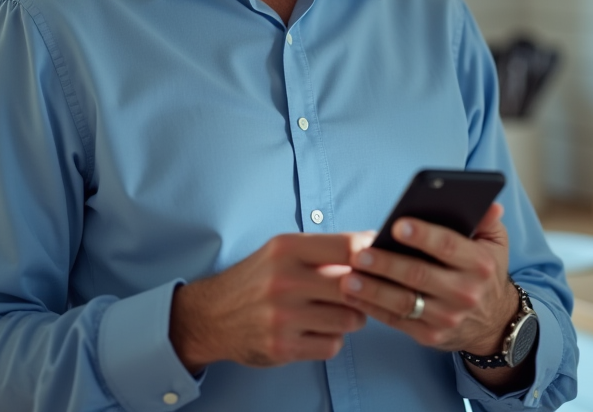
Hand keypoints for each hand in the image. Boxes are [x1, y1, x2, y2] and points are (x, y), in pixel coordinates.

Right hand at [169, 233, 367, 372]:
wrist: (211, 315)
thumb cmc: (257, 279)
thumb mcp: (282, 251)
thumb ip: (324, 250)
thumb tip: (374, 245)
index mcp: (287, 249)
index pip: (348, 246)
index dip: (372, 253)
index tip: (381, 259)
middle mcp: (284, 281)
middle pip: (354, 286)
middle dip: (363, 291)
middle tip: (360, 291)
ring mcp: (283, 317)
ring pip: (349, 319)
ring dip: (350, 317)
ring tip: (335, 311)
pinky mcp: (282, 347)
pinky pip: (332, 345)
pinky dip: (331, 339)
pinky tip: (316, 329)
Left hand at [339, 203, 517, 354]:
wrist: (493, 322)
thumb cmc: (484, 273)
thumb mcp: (494, 244)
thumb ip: (486, 220)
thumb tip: (488, 202)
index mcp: (479, 265)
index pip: (449, 246)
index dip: (423, 235)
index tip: (397, 225)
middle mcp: (465, 293)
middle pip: (419, 275)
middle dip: (387, 263)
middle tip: (359, 253)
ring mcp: (447, 318)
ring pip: (403, 302)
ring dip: (372, 289)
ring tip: (348, 276)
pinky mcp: (430, 336)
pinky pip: (396, 321)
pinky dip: (371, 308)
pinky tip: (352, 294)